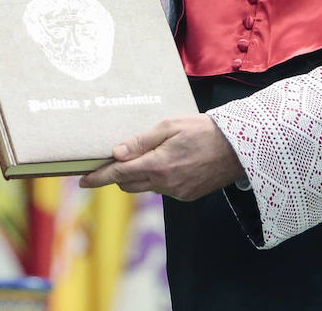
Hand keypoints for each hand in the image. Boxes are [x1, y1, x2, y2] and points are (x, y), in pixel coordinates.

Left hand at [78, 114, 242, 201]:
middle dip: (116, 174)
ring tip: (145, 156)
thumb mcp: (169, 126)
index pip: (118, 174)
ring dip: (138, 176)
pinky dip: (157, 179)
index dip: (98, 177)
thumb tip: (116, 153)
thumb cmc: (203, 130)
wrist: (239, 147)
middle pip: (128, 184)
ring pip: (145, 187)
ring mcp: (177, 192)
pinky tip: (168, 162)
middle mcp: (165, 184)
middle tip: (113, 160)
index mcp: (157, 165)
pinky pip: (163, 189)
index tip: (82, 180)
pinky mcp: (187, 195)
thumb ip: (141, 141)